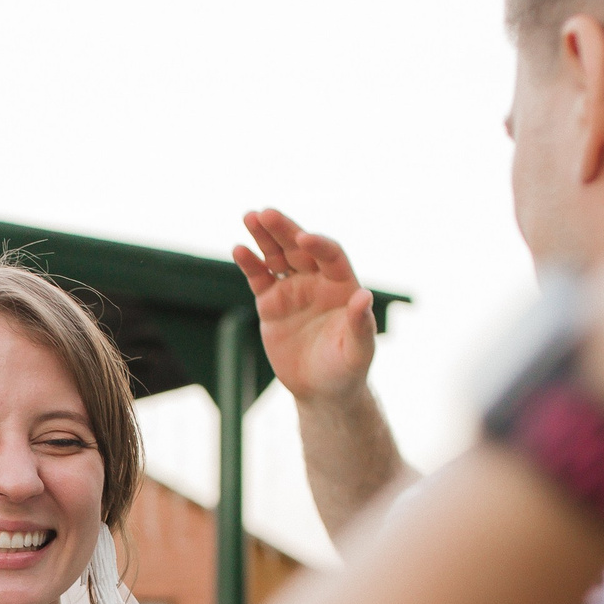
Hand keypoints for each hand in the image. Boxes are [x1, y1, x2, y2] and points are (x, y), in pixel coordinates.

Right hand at [232, 209, 377, 407]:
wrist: (321, 390)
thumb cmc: (347, 369)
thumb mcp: (358, 351)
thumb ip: (361, 324)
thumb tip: (364, 296)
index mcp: (343, 285)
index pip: (331, 255)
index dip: (318, 245)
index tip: (304, 239)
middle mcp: (317, 281)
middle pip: (299, 248)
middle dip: (284, 230)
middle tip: (266, 213)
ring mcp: (293, 290)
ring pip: (277, 256)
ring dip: (263, 237)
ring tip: (249, 217)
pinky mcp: (271, 303)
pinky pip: (259, 278)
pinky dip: (250, 263)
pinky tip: (239, 249)